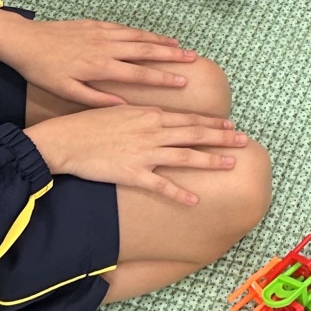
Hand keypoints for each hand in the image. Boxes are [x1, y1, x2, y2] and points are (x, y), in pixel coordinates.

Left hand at [0, 11, 197, 107]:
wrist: (25, 41)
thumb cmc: (44, 71)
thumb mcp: (66, 92)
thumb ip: (96, 99)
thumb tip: (123, 107)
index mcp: (100, 67)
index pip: (139, 73)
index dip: (163, 78)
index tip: (183, 81)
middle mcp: (106, 47)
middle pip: (146, 51)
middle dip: (171, 55)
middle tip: (192, 59)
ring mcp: (102, 33)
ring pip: (138, 36)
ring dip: (160, 41)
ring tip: (179, 46)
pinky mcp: (96, 24)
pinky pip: (125, 28)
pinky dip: (141, 32)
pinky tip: (150, 35)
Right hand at [25, 107, 248, 204]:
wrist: (66, 140)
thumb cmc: (89, 123)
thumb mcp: (120, 110)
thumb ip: (143, 115)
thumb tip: (160, 117)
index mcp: (150, 115)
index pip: (188, 118)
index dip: (212, 122)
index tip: (230, 125)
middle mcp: (153, 131)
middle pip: (195, 134)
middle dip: (222, 137)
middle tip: (245, 140)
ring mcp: (145, 153)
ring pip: (186, 156)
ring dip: (211, 160)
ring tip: (232, 163)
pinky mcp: (133, 173)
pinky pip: (161, 185)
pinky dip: (180, 193)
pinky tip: (195, 201)